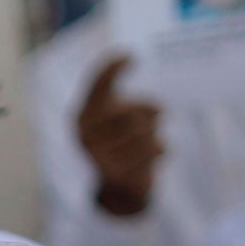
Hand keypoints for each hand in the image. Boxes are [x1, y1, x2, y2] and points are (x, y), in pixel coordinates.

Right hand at [75, 55, 163, 217]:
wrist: (117, 189)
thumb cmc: (120, 143)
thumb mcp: (116, 118)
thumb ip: (127, 102)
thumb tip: (156, 103)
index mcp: (83, 116)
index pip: (98, 85)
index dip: (111, 67)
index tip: (131, 56)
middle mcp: (87, 136)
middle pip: (134, 112)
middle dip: (151, 111)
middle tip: (159, 112)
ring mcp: (102, 158)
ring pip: (149, 132)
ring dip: (156, 133)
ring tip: (150, 139)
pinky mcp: (122, 175)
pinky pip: (158, 149)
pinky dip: (162, 149)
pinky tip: (151, 157)